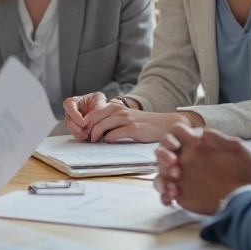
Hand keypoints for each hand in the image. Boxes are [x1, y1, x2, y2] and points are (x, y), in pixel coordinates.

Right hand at [63, 92, 107, 140]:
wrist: (98, 109)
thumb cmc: (96, 101)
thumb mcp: (99, 98)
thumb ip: (99, 102)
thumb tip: (98, 109)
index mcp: (74, 101)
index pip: (69, 106)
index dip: (75, 115)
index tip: (84, 123)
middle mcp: (70, 111)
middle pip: (68, 120)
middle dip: (77, 128)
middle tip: (86, 132)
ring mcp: (71, 120)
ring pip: (71, 128)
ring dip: (78, 133)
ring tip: (87, 136)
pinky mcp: (74, 128)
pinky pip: (74, 133)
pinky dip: (80, 136)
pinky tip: (86, 138)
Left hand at [82, 102, 202, 142]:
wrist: (166, 125)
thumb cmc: (145, 124)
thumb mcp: (127, 117)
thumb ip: (113, 119)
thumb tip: (96, 129)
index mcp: (116, 107)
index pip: (93, 113)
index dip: (86, 123)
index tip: (84, 132)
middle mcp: (120, 111)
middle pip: (94, 119)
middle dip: (87, 130)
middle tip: (87, 138)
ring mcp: (127, 119)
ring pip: (102, 126)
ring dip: (95, 135)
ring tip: (95, 142)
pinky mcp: (133, 129)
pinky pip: (114, 135)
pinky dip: (108, 140)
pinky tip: (110, 143)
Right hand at [153, 125, 250, 214]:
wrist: (250, 189)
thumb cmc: (243, 164)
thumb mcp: (234, 147)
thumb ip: (217, 138)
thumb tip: (201, 133)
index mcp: (194, 144)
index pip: (173, 135)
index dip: (170, 139)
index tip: (176, 146)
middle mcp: (184, 158)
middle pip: (161, 153)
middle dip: (164, 159)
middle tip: (176, 168)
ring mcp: (181, 176)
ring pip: (161, 175)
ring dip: (162, 180)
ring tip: (173, 188)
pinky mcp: (183, 193)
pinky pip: (166, 194)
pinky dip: (165, 196)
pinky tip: (171, 200)